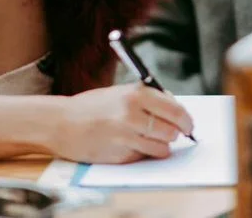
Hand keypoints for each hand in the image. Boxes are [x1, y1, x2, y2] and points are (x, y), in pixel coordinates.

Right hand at [51, 83, 193, 163]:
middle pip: (172, 131)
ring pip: (161, 148)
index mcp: (136, 94)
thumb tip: (176, 110)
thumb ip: (149, 99)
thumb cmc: (95, 105)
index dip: (186, 120)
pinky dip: (144, 154)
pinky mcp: (118, 156)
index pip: (175, 109)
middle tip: (174, 133)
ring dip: (161, 146)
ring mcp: (125, 137)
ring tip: (150, 138)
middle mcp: (132, 114)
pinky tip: (132, 144)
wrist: (62, 122)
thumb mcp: (122, 92)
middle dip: (175, 133)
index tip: (189, 125)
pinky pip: (144, 158)